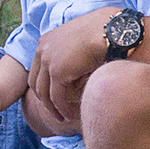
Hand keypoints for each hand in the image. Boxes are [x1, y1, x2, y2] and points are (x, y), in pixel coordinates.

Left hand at [28, 15, 104, 132]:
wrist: (113, 30)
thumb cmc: (104, 34)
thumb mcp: (80, 42)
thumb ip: (71, 54)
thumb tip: (73, 70)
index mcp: (45, 41)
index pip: (38, 70)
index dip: (43, 87)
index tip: (53, 98)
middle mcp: (42, 50)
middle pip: (36, 83)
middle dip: (44, 100)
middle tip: (55, 112)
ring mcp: (48, 60)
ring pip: (44, 93)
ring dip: (52, 108)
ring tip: (62, 117)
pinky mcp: (58, 72)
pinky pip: (57, 97)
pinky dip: (62, 109)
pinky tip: (69, 115)